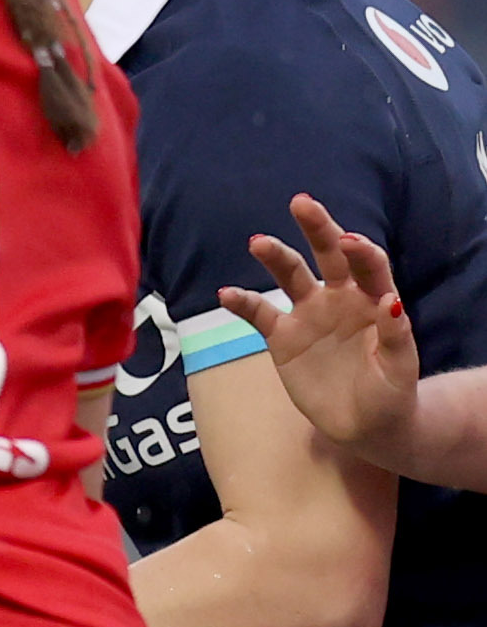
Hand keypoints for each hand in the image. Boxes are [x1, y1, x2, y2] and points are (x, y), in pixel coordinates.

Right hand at [227, 195, 424, 471]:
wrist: (363, 423)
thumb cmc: (390, 392)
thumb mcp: (400, 366)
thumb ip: (395, 334)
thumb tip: (390, 302)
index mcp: (374, 299)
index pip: (368, 265)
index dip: (360, 251)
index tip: (348, 242)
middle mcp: (341, 298)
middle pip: (328, 255)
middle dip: (317, 228)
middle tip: (301, 203)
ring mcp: (309, 315)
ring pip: (291, 276)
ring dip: (276, 257)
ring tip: (258, 242)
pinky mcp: (283, 337)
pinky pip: (259, 314)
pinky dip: (242, 303)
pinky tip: (226, 293)